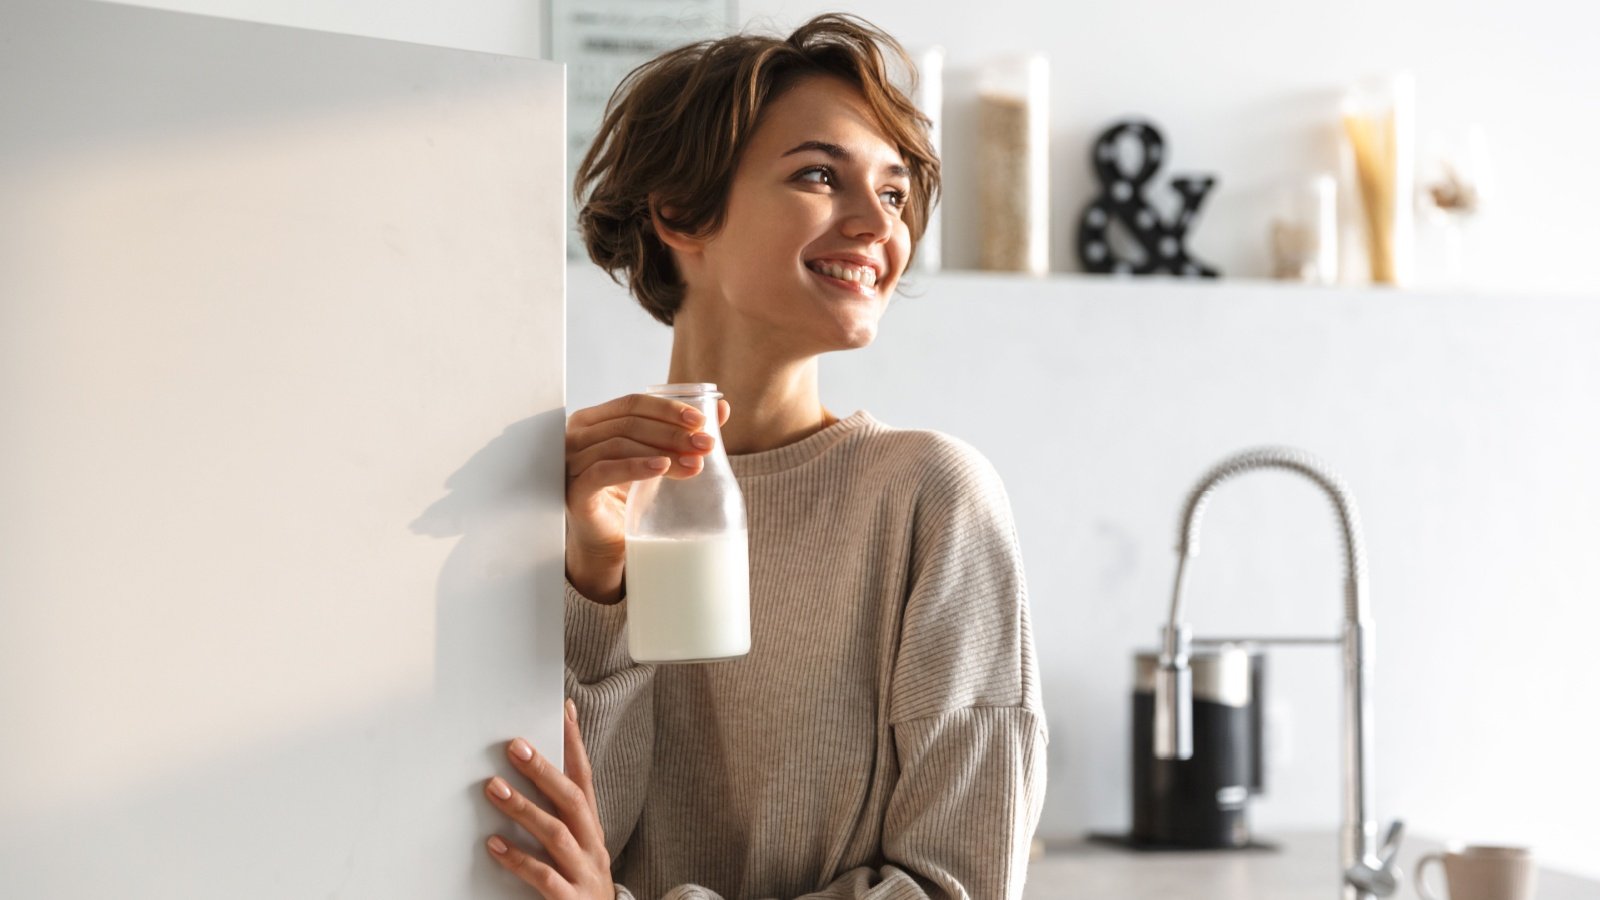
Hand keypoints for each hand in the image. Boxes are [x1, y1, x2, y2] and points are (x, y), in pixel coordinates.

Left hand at [484, 700, 614, 896]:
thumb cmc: (578, 885)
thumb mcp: (575, 848)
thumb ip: (556, 817)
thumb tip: (522, 778)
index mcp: (591, 829)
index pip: (585, 778)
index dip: (575, 744)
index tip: (564, 710)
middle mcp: (593, 846)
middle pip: (572, 799)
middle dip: (544, 770)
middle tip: (515, 746)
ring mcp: (584, 873)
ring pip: (557, 834)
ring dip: (525, 808)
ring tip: (494, 788)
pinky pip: (545, 878)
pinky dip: (519, 859)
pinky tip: (495, 846)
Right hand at [564, 393, 731, 601]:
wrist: (609, 540)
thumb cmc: (629, 494)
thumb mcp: (658, 457)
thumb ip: (684, 432)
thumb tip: (722, 409)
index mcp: (594, 420)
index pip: (633, 403)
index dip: (668, 409)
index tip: (702, 421)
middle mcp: (578, 436)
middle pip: (629, 423)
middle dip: (673, 432)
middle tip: (705, 444)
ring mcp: (572, 462)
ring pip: (620, 444)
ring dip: (662, 450)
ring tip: (694, 463)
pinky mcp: (576, 490)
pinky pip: (604, 471)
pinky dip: (635, 466)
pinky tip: (662, 467)